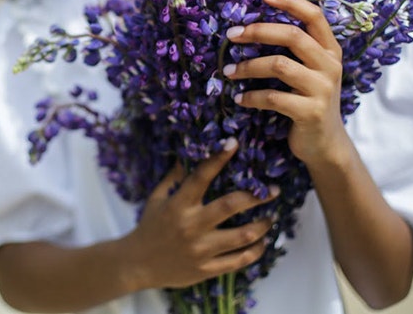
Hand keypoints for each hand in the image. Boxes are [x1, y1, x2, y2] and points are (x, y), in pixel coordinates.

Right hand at [122, 138, 279, 290]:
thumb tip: (187, 154)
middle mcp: (192, 226)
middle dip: (256, 196)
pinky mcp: (207, 269)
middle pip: (230, 206)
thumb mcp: (157, 199)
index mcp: (178, 205)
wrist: (138, 265)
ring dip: (262, 225)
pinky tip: (262, 242)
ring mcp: (201, 250)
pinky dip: (255, 250)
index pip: (201, 176)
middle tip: (273, 189)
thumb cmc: (149, 227)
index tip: (234, 143)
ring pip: (241, 236)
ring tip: (271, 216)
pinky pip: (238, 260)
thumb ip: (173, 178)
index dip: (218, 158)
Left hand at [225, 0, 349, 167]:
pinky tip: (240, 99)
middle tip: (231, 35)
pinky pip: (273, 97)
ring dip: (247, 66)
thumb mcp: (309, 71)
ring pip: (279, 65)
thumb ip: (295, 49)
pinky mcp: (311, 112)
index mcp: (330, 50)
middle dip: (258, 31)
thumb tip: (253, 25)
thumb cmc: (308, 100)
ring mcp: (323, 89)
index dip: (290, 2)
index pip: (314, 16)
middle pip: (292, 36)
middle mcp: (330, 65)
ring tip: (228, 71)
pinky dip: (251, 97)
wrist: (325, 144)